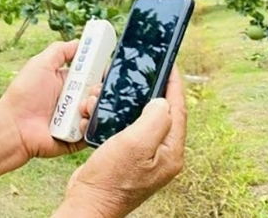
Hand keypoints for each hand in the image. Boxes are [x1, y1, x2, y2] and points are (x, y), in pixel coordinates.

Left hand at [0, 41, 97, 163]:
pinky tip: (80, 121)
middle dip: (100, 89)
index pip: (91, 74)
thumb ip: (59, 51)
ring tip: (84, 105)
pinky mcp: (77, 138)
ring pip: (98, 111)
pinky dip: (90, 125)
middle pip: (98, 92)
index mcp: (67, 82)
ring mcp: (76, 119)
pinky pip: (93, 131)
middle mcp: (73, 100)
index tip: (107, 68)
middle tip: (95, 89)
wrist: (14, 126)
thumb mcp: (40, 64)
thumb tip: (80, 42)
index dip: (101, 71)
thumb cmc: (24, 93)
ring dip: (95, 106)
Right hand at [57, 66, 186, 217]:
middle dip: (146, 91)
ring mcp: (145, 156)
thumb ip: (155, 121)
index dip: (174, 85)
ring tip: (107, 94)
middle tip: (138, 74)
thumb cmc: (111, 179)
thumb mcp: (135, 144)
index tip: (170, 65)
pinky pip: (124, 128)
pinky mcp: (127, 157)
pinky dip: (112, 116)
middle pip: (160, 112)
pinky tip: (98, 112)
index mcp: (170, 152)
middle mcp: (161, 154)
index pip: (178, 110)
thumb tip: (162, 101)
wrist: (89, 202)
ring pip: (139, 118)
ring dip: (123, 104)